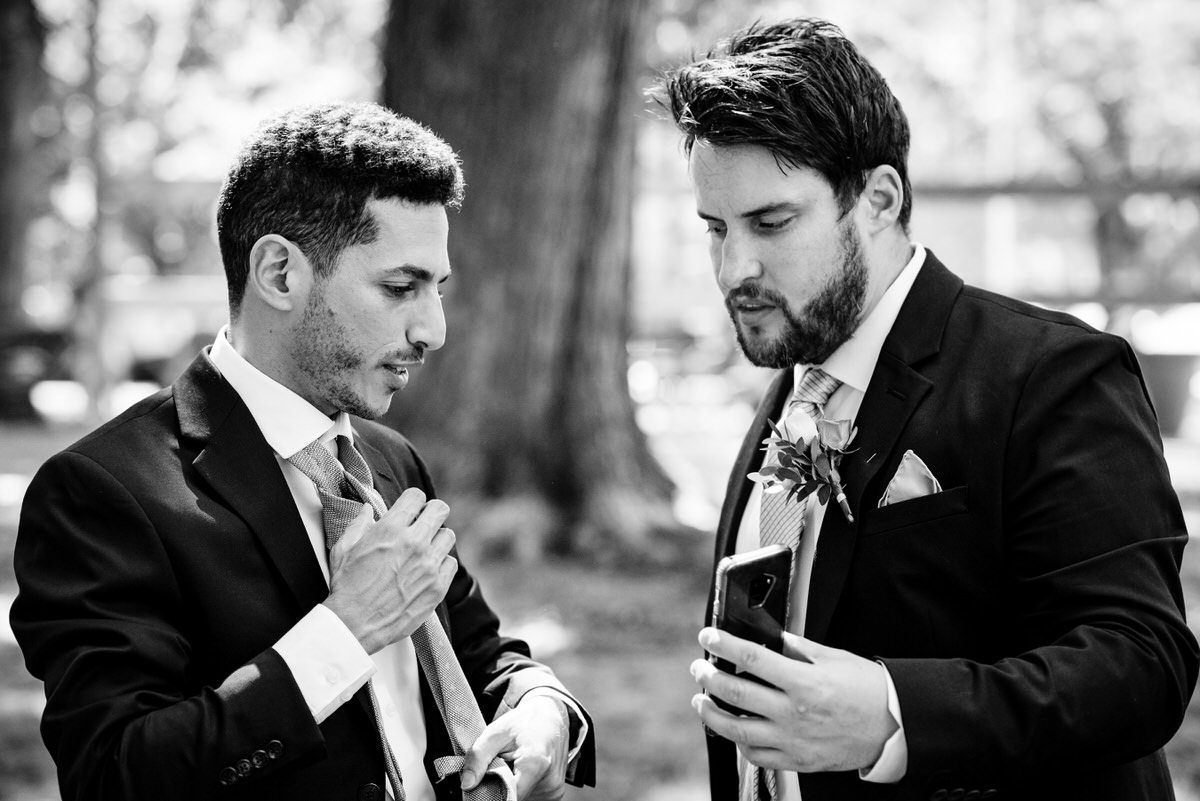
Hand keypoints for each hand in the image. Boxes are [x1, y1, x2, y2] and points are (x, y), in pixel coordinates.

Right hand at [323, 488, 456, 653]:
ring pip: (448, 535)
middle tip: (424, 522)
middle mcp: (414, 543)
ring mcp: (429, 565)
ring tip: (424, 549)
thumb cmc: (348, 588)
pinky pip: (451, 563)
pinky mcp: (438, 586)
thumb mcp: (344, 549)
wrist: (355, 624)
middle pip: (440, 509)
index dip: (413, 501)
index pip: (416, 496)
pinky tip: (427, 569)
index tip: (411, 509)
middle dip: (431, 513)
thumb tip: (368, 510)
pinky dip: (442, 563)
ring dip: (437, 539)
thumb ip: (358, 524)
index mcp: (390, 529)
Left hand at [462, 694, 569, 800]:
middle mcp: (549, 781)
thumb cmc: (524, 722)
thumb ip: (478, 757)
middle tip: (501, 765)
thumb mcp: (495, 732)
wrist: (552, 716)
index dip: (492, 790)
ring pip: (522, 798)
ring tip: (514, 766)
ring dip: (513, 787)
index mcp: (535, 763)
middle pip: (515, 797)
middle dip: (501, 787)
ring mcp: (554, 789)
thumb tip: (466, 784)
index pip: (508, 795)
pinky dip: (523, 788)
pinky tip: (523, 771)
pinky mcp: (556, 794)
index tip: (486, 778)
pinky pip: (531, 797)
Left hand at [690, 627, 897, 773]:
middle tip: (700, 668)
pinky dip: (738, 743)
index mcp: (804, 682)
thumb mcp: (834, 658)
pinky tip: (731, 729)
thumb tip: (771, 637)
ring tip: (701, 700)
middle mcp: (794, 713)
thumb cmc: (868, 691)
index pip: (752, 658)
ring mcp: (793, 740)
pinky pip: (757, 756)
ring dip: (711, 713)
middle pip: (736, 693)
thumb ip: (798, 647)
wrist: (893, 727)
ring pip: (737, 730)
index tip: (709, 636)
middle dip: (709, 677)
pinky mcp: (797, 760)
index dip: (725, 644)